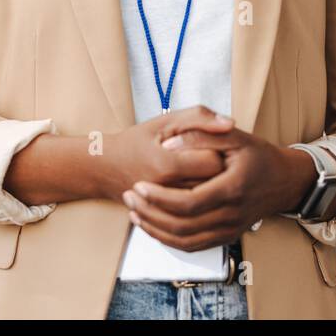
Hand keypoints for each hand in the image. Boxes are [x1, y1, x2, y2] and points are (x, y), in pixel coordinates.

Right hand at [97, 106, 235, 203]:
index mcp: (166, 164)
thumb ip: (198, 117)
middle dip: (220, 171)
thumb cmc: (135, 142)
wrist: (105, 169)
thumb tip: (230, 123)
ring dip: (212, 187)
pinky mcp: (166, 218)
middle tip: (211, 158)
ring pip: (208, 202)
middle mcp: (167, 190)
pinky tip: (197, 188)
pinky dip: (202, 201)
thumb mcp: (165, 121)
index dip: (219, 151)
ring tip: (204, 173)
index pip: (212, 162)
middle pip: (214, 184)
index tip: (213, 144)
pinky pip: (196, 214)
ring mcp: (165, 208)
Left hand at [120, 124, 320, 251]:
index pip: (188, 203)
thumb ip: (200, 135)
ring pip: (184, 241)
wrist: (284, 181)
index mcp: (232, 188)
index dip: (158, 198)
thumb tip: (168, 143)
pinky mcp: (226, 237)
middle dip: (150, 214)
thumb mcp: (234, 135)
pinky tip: (153, 226)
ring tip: (134, 212)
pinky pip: (193, 246)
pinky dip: (169, 240)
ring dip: (155, 229)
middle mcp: (232, 215)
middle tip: (129, 198)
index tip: (138, 186)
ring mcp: (230, 230)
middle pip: (182, 226)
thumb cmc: (258, 155)